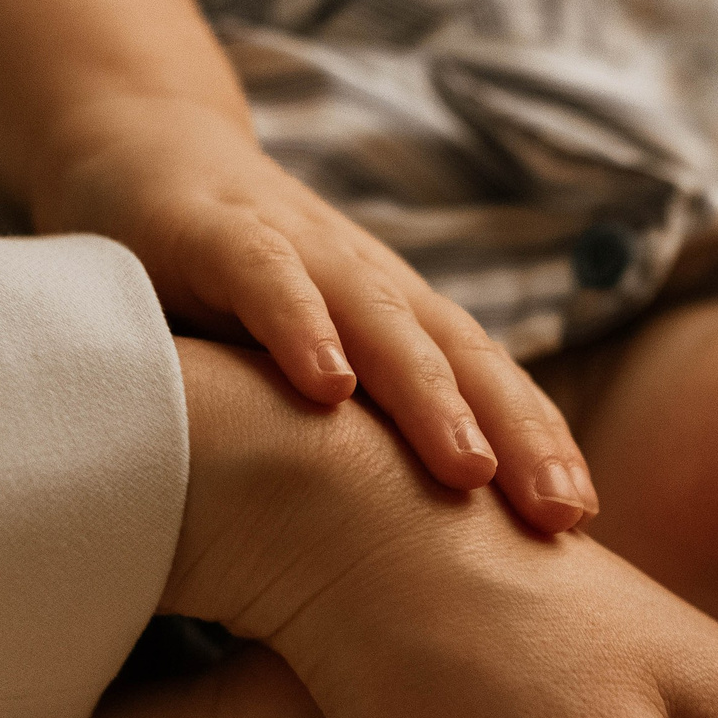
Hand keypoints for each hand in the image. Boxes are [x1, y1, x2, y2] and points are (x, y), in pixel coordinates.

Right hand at [34, 93, 597, 531]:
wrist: (136, 152)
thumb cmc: (229, 292)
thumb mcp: (298, 371)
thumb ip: (347, 444)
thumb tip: (393, 566)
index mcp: (398, 320)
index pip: (488, 384)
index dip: (538, 443)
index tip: (580, 521)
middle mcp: (367, 283)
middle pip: (462, 359)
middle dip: (519, 435)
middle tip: (560, 513)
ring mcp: (299, 252)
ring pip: (383, 322)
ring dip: (432, 396)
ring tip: (472, 471)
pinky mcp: (216, 232)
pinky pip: (268, 279)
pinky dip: (301, 327)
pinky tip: (329, 386)